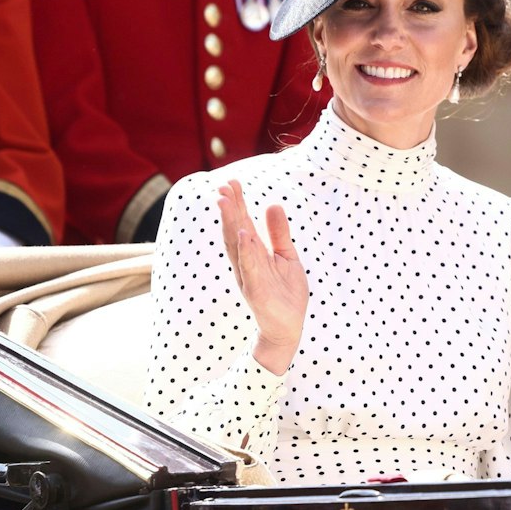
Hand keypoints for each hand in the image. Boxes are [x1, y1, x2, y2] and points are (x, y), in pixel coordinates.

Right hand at [217, 179, 307, 376]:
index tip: (231, 182)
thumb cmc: (285, 293)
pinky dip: (246, 251)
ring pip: (238, 246)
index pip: (242, 224)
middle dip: (229, 209)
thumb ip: (279, 233)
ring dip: (231, 224)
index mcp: (253, 253)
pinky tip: (244, 235)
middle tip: (222, 186)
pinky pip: (250, 268)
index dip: (237, 204)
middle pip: (235, 231)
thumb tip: (272, 204)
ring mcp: (249, 276)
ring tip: (226, 202)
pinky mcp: (256, 291)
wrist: (288, 327)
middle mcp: (246, 263)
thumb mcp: (286, 257)